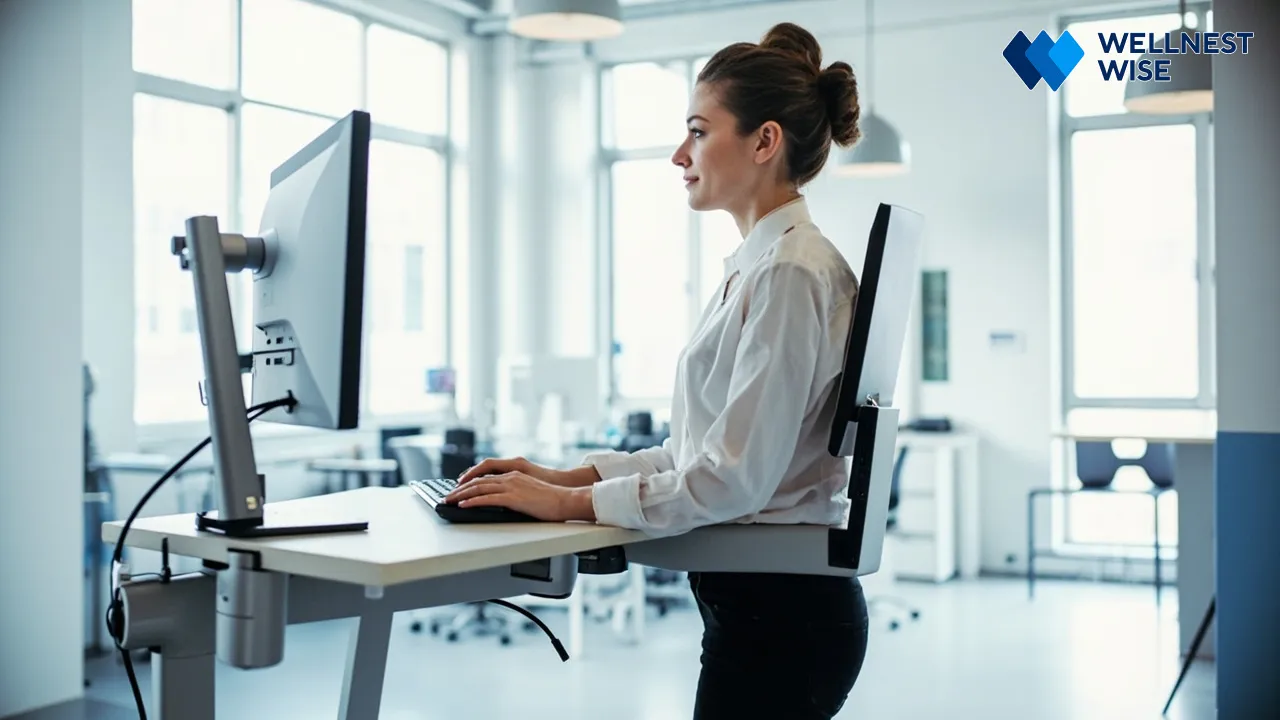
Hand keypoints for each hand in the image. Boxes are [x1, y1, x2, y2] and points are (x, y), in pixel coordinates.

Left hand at [457, 456, 597, 488]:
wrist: (566, 499)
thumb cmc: (553, 499)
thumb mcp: (531, 490)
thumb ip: (516, 491)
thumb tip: (505, 500)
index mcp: (514, 474)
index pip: (486, 475)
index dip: (470, 480)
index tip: (458, 487)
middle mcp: (510, 477)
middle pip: (478, 480)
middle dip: (460, 488)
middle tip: (447, 496)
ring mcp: (511, 486)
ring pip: (479, 488)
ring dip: (461, 495)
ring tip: (449, 500)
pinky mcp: (513, 498)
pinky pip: (487, 499)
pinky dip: (473, 502)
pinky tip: (463, 505)